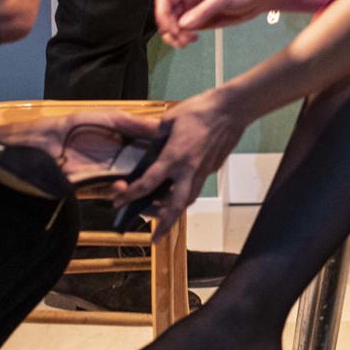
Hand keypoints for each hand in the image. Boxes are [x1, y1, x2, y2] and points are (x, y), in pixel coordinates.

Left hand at [10, 108, 164, 186]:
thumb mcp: (109, 119)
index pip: (155, 148)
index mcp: (130, 137)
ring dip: (145, 188)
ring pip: (138, 183)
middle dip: (160, 178)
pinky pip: (120, 191)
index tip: (180, 159)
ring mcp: (115, 171)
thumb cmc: (77, 126)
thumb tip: (160, 127)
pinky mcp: (103, 184)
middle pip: (150, 168)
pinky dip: (127, 194)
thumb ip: (133, 123)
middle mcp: (126, 156)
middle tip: (168, 183)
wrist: (47, 144)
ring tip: (149, 192)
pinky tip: (126, 193)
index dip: (166, 154)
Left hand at [113, 88, 243, 234]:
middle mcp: (188, 170)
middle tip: (155, 238)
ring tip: (165, 223)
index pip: (148, 183)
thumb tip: (136, 134)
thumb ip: (152, 132)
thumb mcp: (169, 119)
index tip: (117, 201)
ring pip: (188, 201)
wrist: (231, 110)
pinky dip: (185, 198)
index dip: (130, 195)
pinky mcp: (211, 169)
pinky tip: (178, 196)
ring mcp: (202, 172)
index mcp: (174, 157)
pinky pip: (196, 189)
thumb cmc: (199, 110)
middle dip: (164, 225)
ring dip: (175, 214)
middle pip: (175, 206)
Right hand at [156, 0, 273, 46]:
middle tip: (183, 40)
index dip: (164, 16)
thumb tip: (184, 23)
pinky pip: (183, 31)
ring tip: (188, 41)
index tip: (173, 29)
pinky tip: (194, 40)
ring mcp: (193, 10)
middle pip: (166, 15)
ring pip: (172, 25)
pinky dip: (183, 38)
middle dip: (170, 29)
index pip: (165, 0)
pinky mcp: (200, 21)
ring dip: (176, 36)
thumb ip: (203, 10)